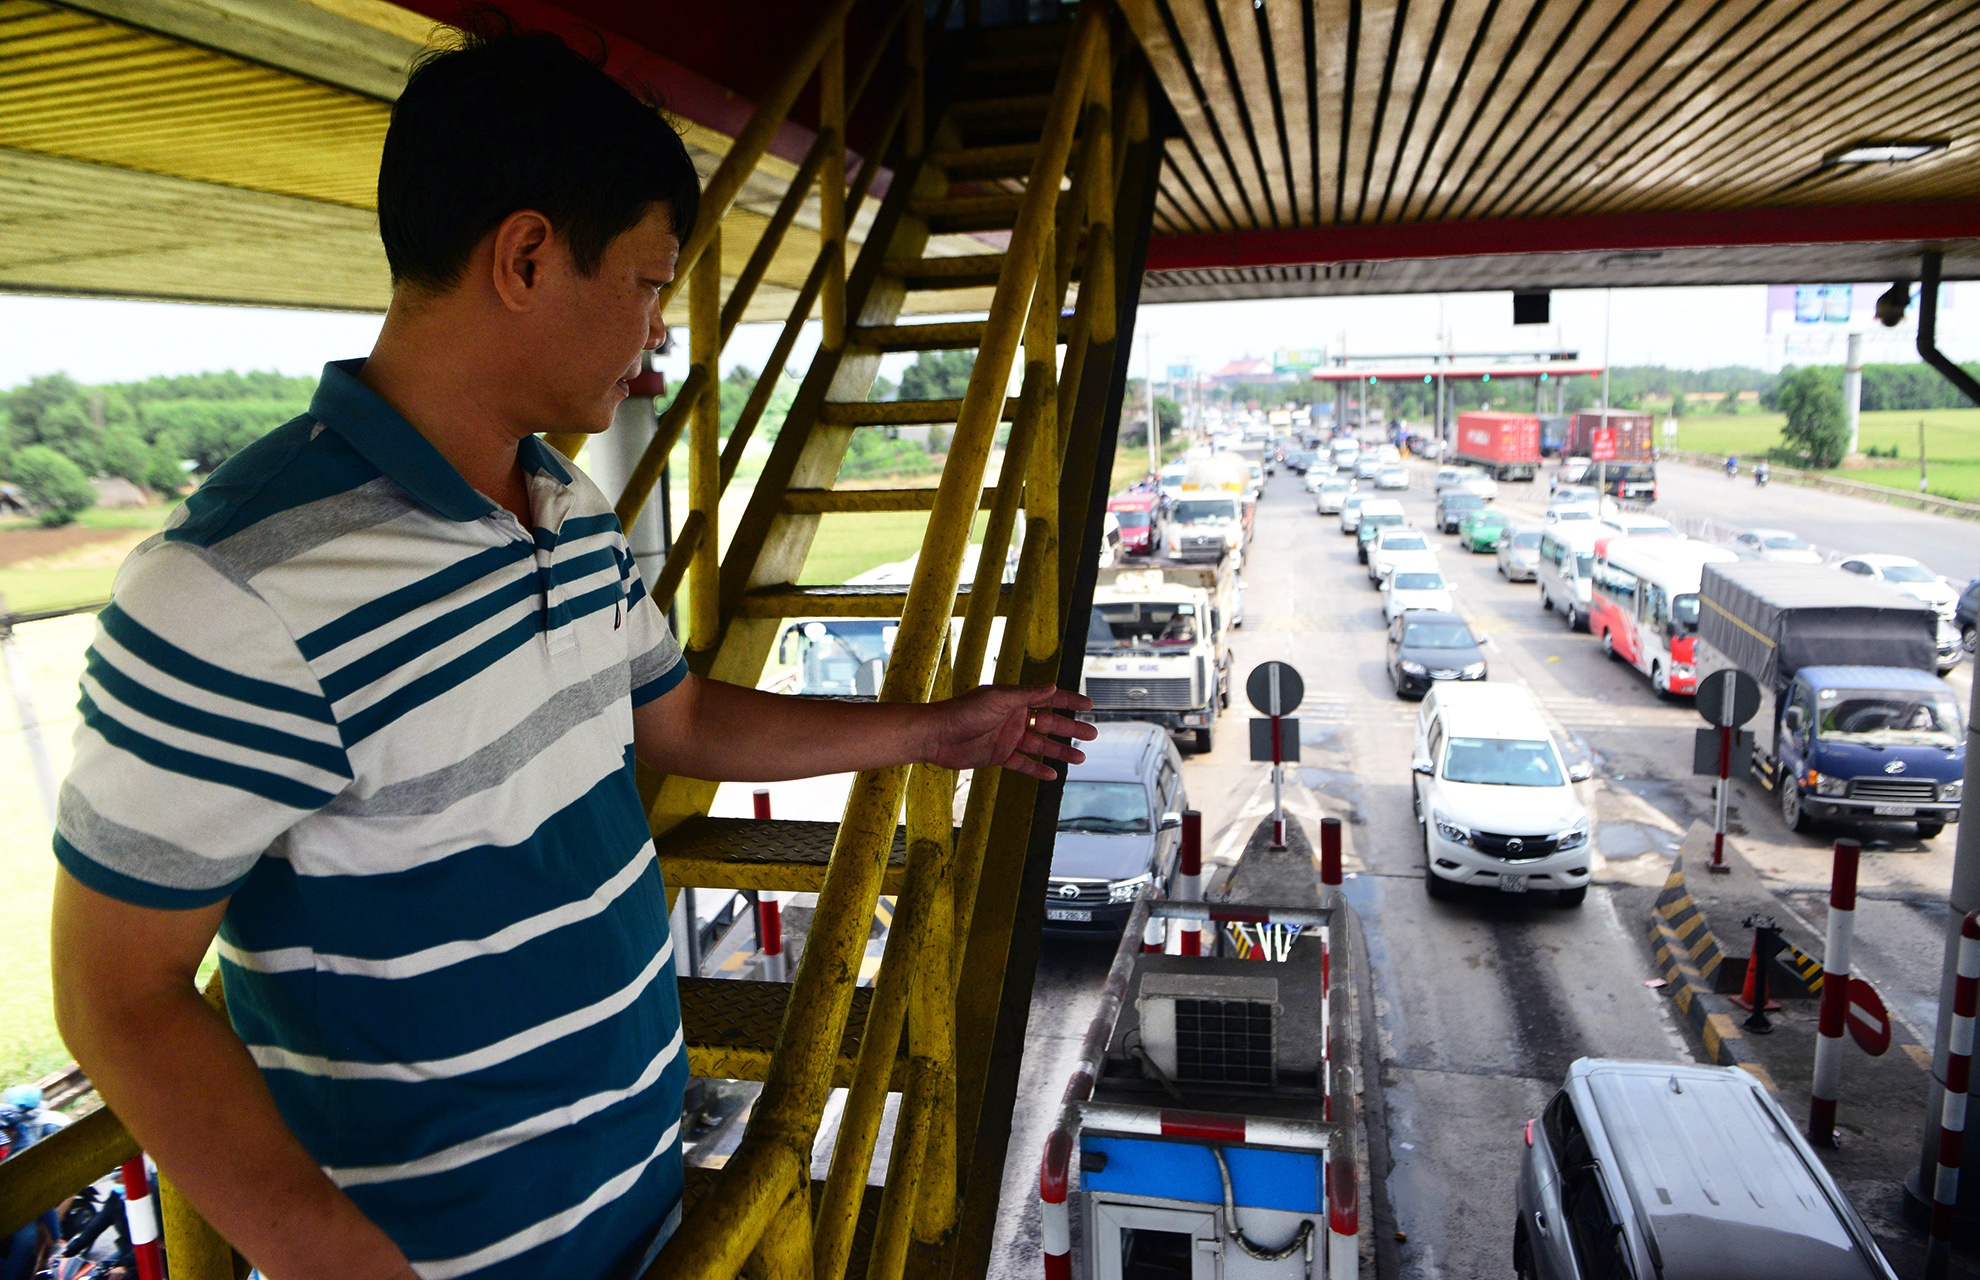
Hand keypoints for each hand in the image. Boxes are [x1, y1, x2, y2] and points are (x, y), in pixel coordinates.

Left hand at [926, 684, 1096, 780]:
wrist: (936, 735)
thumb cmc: (963, 712)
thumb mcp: (998, 699)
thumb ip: (1027, 695)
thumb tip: (1053, 687)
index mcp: (1015, 700)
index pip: (1049, 698)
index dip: (1069, 701)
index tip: (1089, 705)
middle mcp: (1013, 717)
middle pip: (1049, 723)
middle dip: (1071, 728)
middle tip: (1093, 734)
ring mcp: (1007, 737)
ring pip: (1040, 744)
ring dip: (1060, 751)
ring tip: (1080, 758)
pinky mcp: (998, 756)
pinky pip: (1022, 763)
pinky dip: (1037, 768)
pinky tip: (1053, 774)